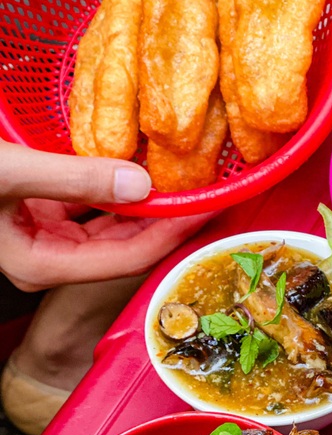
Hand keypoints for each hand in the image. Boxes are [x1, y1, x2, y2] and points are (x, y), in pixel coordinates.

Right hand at [0, 143, 215, 290]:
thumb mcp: (9, 172)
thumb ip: (73, 179)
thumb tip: (140, 183)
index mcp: (43, 265)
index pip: (130, 256)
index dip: (173, 231)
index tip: (208, 205)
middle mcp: (49, 258)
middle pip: (127, 243)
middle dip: (168, 218)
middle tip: (209, 190)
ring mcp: (44, 236)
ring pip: (111, 223)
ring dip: (145, 202)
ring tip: (185, 179)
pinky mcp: (39, 213)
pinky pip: (90, 205)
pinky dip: (115, 189)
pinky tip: (138, 169)